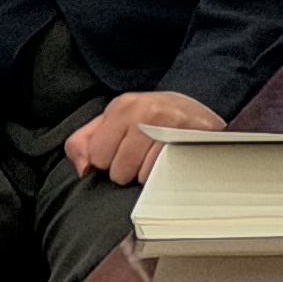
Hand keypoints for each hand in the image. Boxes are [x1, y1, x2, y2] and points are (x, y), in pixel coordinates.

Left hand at [65, 91, 223, 183]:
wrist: (199, 111)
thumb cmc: (149, 120)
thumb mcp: (113, 122)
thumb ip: (83, 143)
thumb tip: (83, 169)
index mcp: (122, 106)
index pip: (97, 156)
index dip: (106, 160)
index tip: (121, 150)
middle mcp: (146, 112)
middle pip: (119, 171)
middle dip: (128, 170)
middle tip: (141, 155)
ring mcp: (170, 126)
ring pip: (142, 176)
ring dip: (147, 174)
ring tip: (156, 158)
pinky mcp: (190, 141)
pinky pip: (164, 175)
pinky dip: (165, 175)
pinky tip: (169, 161)